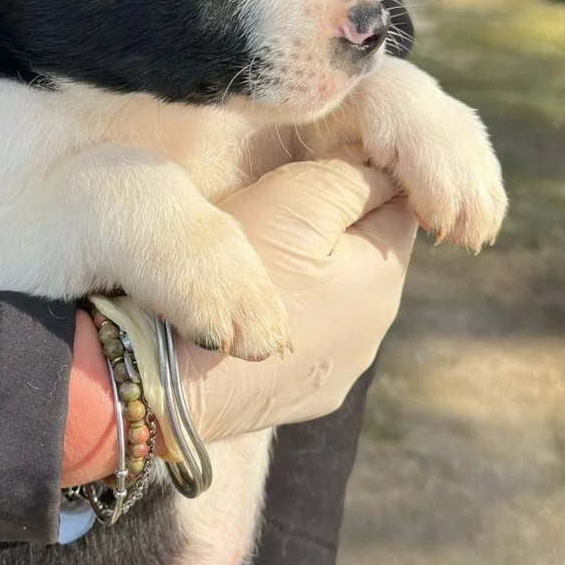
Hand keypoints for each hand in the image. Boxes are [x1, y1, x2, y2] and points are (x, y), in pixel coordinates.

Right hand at [179, 154, 415, 442]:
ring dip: (314, 273)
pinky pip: (311, 338)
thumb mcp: (292, 203)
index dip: (358, 175)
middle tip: (274, 212)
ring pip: (340, 296)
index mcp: (384, 276)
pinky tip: (249, 313)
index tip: (310, 168)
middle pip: (370, 251)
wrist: (165, 377)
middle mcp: (376, 331)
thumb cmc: (227, 279)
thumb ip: (349, 179)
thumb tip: (383, 172)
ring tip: (256, 264)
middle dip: (337, 227)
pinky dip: (292, 317)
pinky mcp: (306, 396)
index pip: (399, 202)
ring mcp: (340, 370)